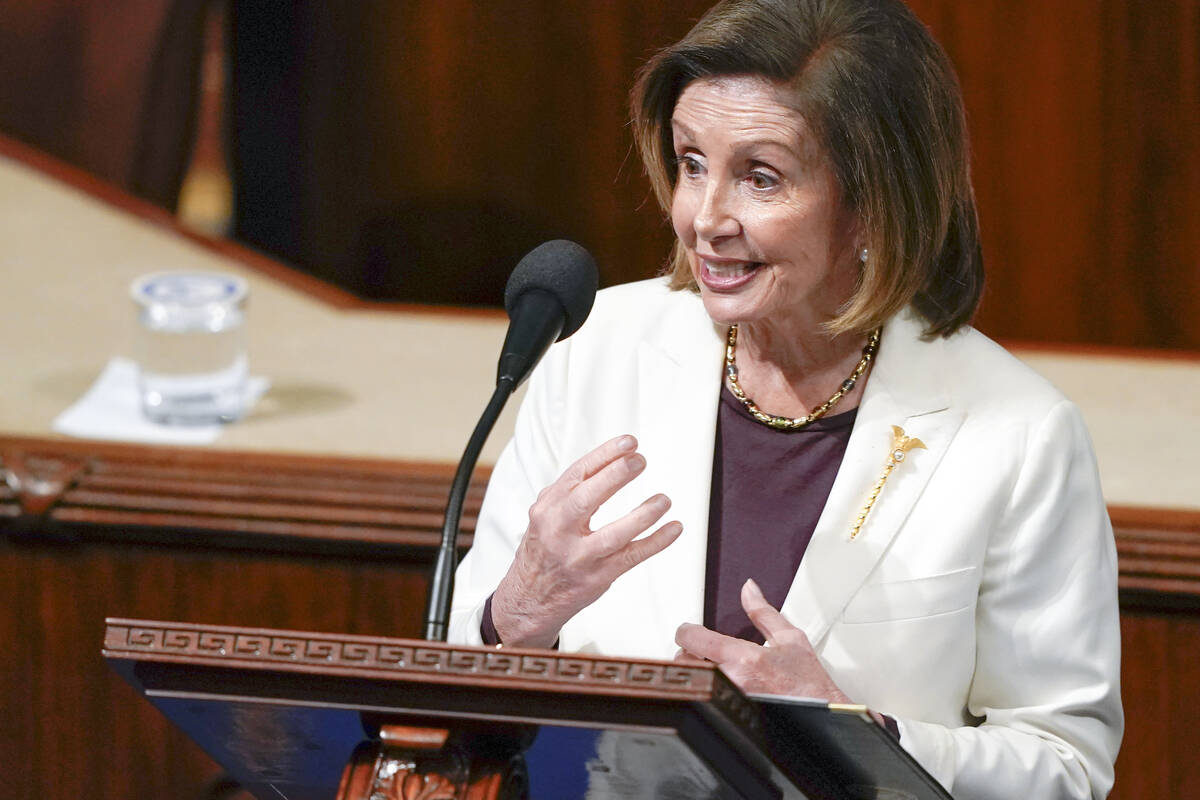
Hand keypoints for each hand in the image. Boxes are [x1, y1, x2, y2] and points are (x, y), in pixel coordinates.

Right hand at [491, 435, 682, 647]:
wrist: (528, 599)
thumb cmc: (543, 551)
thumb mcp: (545, 515)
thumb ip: (571, 490)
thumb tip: (609, 459)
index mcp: (548, 508)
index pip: (577, 474)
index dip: (605, 455)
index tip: (629, 442)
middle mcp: (559, 531)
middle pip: (587, 498)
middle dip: (615, 476)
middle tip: (640, 461)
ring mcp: (579, 557)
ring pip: (614, 534)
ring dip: (642, 515)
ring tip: (663, 500)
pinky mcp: (598, 578)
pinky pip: (631, 557)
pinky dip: (655, 542)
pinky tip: (673, 528)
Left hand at [675, 579, 850, 701]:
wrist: (823, 717)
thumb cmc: (809, 683)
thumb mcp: (790, 638)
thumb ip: (763, 612)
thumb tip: (749, 590)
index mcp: (744, 658)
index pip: (693, 639)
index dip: (687, 631)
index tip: (689, 631)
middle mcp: (731, 681)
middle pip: (686, 662)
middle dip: (690, 654)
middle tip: (702, 652)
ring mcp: (728, 701)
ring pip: (696, 682)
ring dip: (699, 674)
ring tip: (714, 670)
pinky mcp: (729, 715)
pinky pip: (708, 699)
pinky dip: (709, 691)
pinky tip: (723, 689)